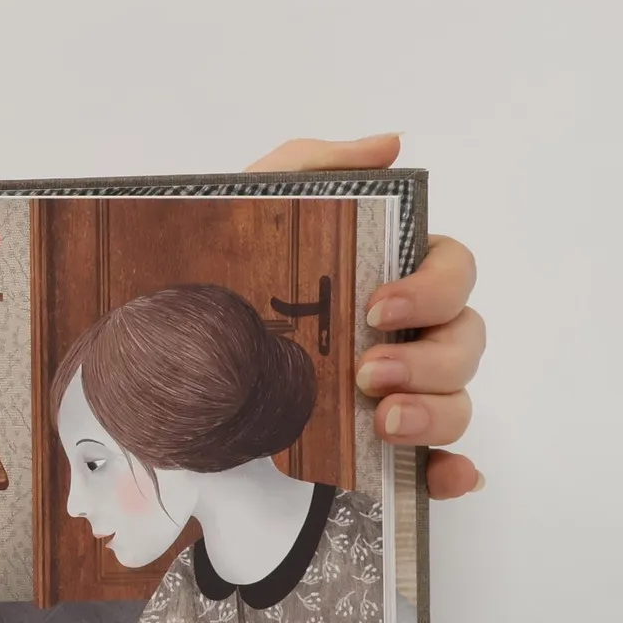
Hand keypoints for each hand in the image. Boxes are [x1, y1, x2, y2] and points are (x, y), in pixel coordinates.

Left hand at [248, 134, 484, 499]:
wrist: (156, 352)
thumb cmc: (220, 269)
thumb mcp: (253, 202)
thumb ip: (316, 164)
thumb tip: (391, 147)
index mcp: (390, 273)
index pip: (454, 270)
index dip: (435, 287)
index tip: (377, 305)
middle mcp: (405, 332)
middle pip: (466, 340)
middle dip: (431, 358)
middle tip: (369, 371)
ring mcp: (396, 391)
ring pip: (458, 402)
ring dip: (436, 413)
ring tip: (381, 421)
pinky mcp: (375, 448)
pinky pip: (439, 464)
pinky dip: (451, 472)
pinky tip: (445, 475)